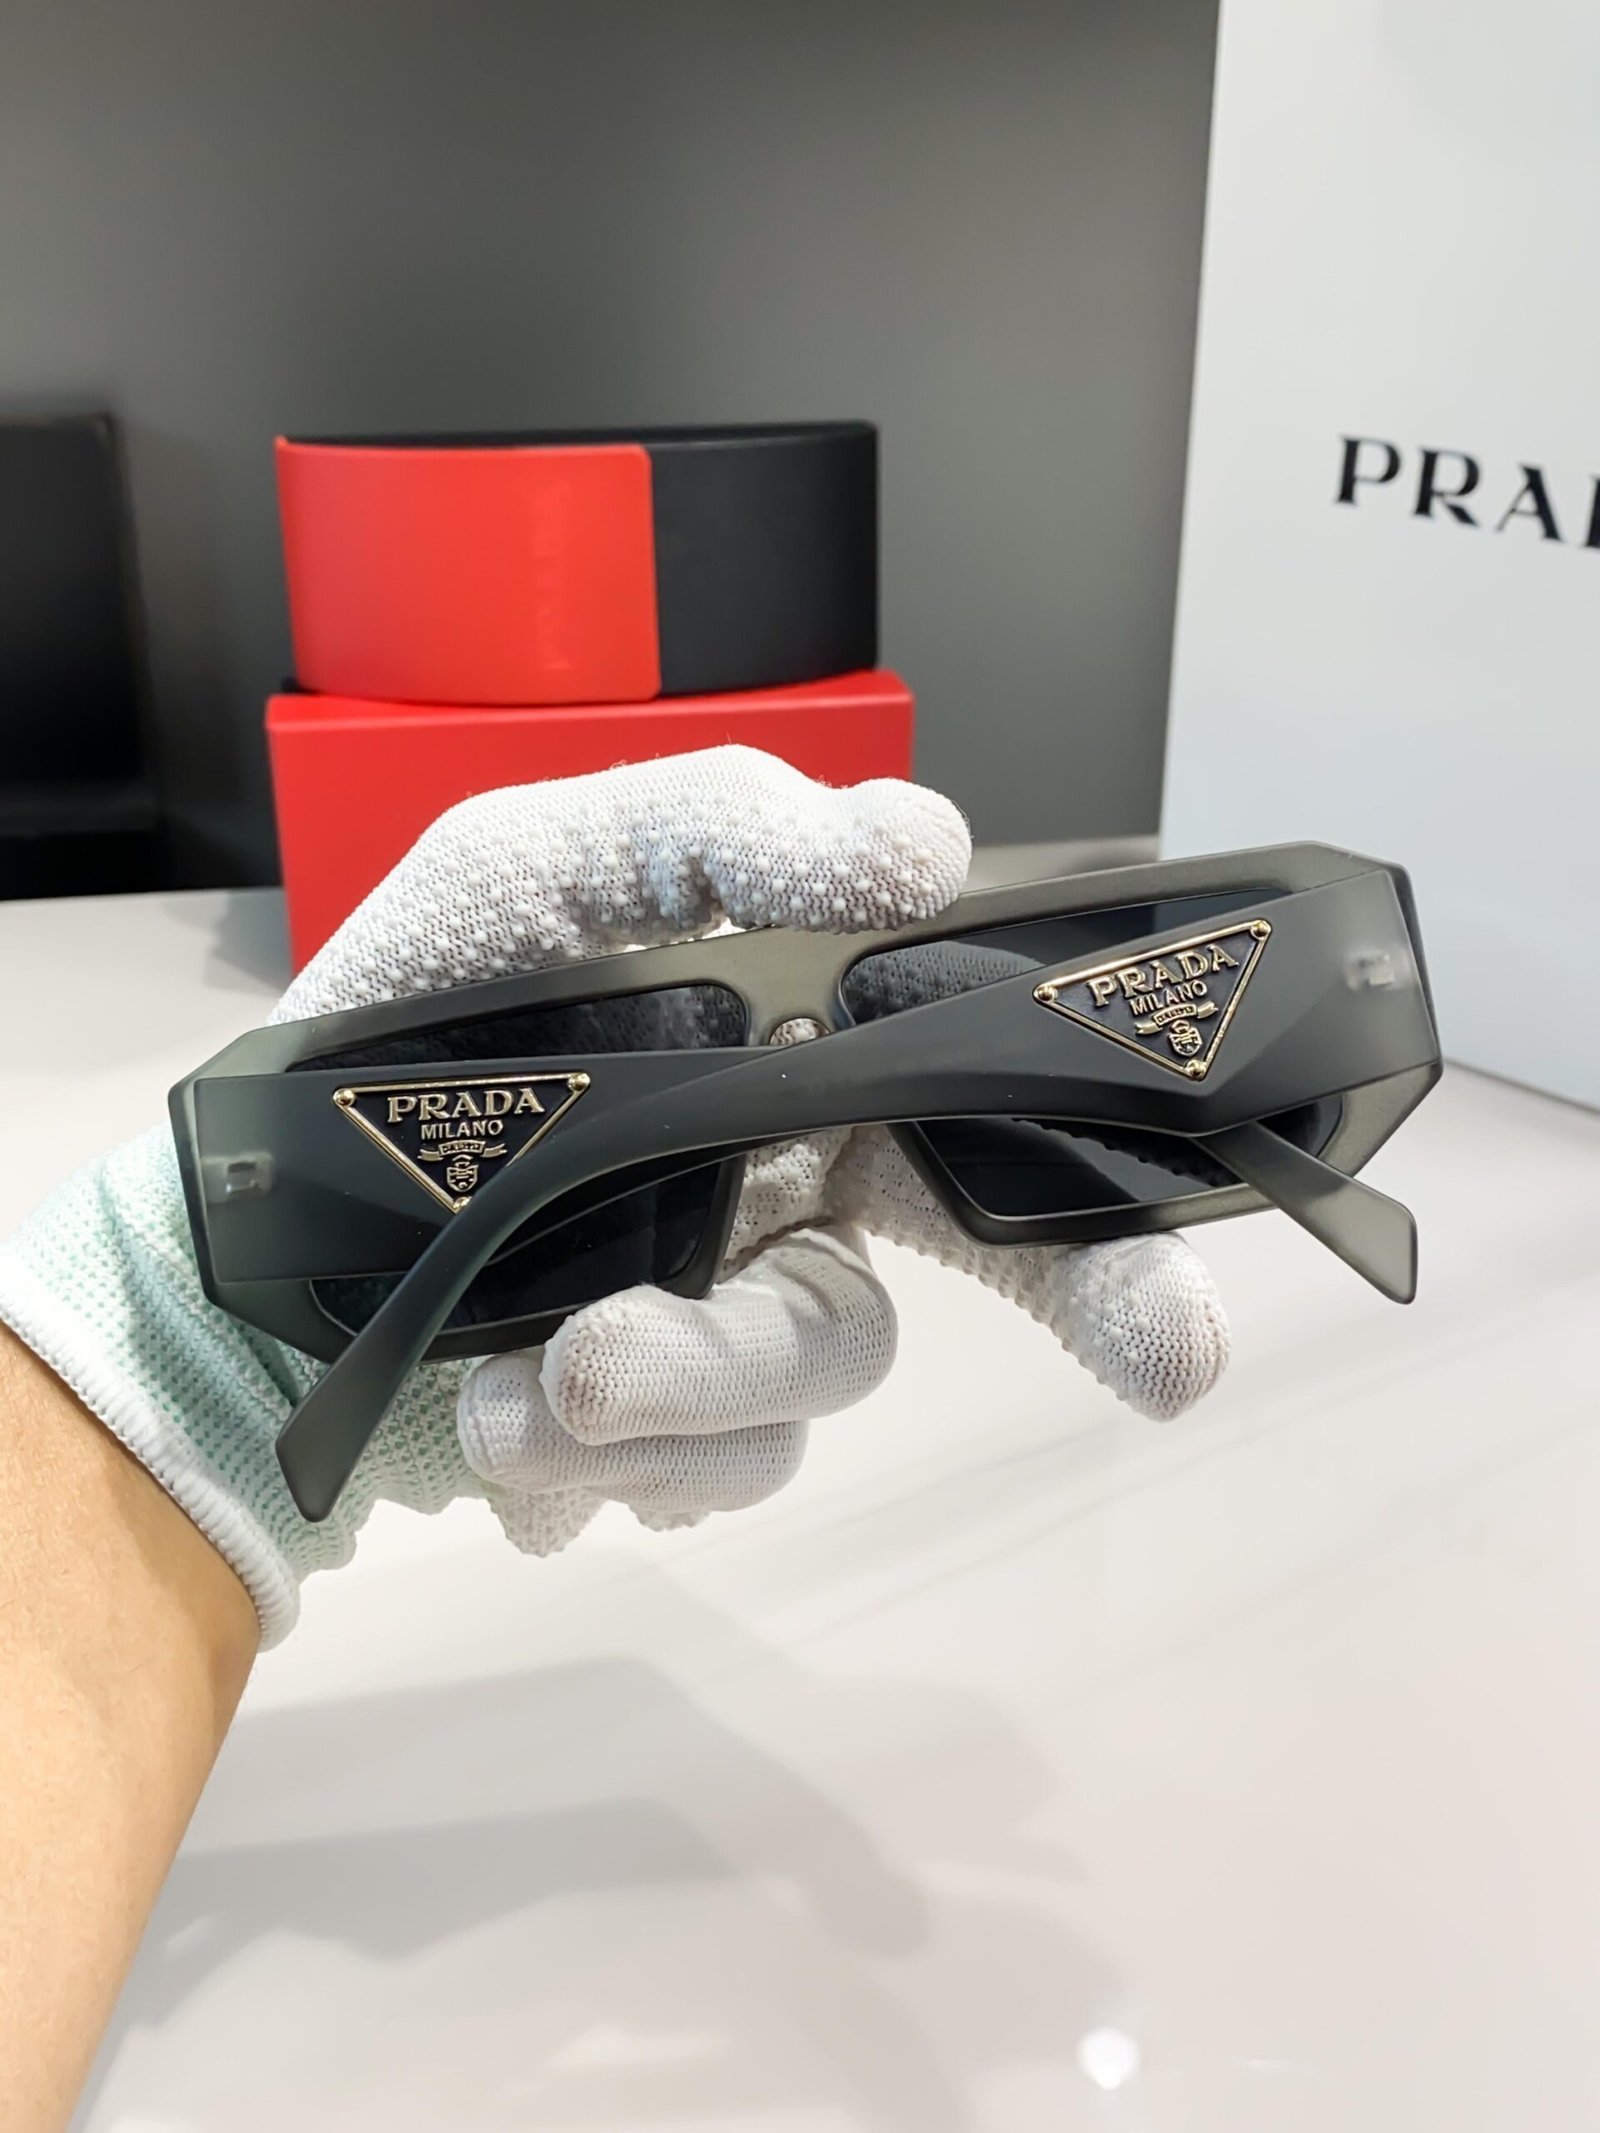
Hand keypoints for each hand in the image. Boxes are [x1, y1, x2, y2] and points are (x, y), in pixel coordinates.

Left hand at [0, 748, 1226, 1645]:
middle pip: (991, 1261)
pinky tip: (489, 1420)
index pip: (996, 1091)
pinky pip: (674, 1478)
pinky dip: (584, 1458)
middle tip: (1167, 1358)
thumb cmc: (405, 1018)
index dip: (1114, 1146)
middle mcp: (796, 1198)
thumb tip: (926, 844)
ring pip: (804, 1382)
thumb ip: (715, 827)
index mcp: (802, 1061)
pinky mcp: (631, 1441)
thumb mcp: (535, 865)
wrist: (253, 1215)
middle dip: (1095, 1302)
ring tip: (542, 1383)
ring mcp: (720, 1325)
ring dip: (691, 1385)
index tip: (1210, 1194)